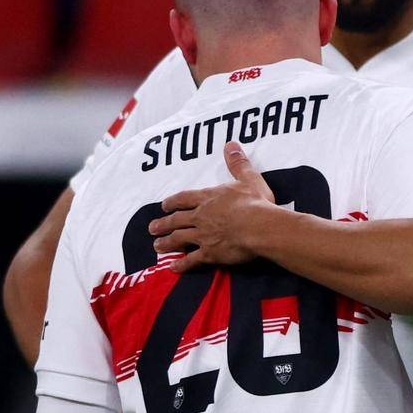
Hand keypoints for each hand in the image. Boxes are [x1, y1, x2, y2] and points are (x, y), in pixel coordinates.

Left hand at [149, 142, 276, 273]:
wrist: (259, 226)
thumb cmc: (256, 202)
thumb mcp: (248, 178)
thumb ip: (237, 163)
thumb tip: (231, 144)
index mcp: (209, 198)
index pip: (185, 198)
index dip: (173, 202)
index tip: (164, 206)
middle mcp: (201, 216)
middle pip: (177, 219)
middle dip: (163, 224)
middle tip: (152, 228)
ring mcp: (203, 236)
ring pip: (179, 239)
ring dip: (167, 242)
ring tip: (157, 246)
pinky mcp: (210, 253)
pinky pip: (191, 260)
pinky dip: (182, 265)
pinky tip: (173, 268)